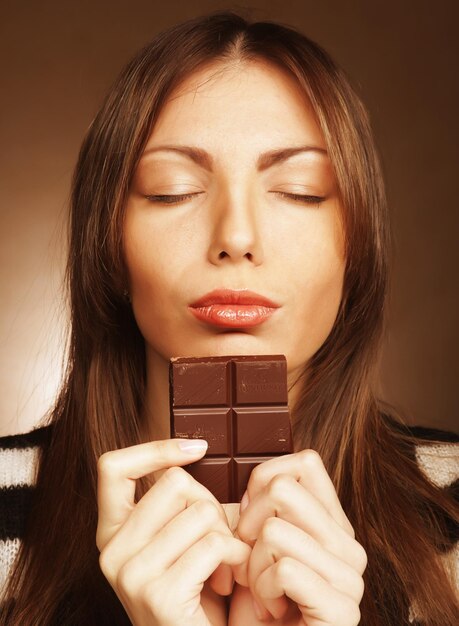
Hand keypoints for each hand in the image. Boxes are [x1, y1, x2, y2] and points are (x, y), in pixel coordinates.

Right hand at [96, 438, 250, 625]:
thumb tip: (195, 447)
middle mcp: (111, 551)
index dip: (155, 449)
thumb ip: (175, 503)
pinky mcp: (159, 595)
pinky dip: (236, 556)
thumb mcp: (176, 541)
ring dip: (227, 534)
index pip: (113, 467)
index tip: (197, 448)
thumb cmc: (197, 594)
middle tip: (219, 537)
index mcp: (112, 532)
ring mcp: (131, 574)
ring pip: (200, 510)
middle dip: (210, 502)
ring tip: (225, 563)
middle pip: (174, 482)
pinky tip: (231, 578)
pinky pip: (214, 544)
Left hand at [233, 449, 366, 624]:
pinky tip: (271, 611)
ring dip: (252, 566)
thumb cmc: (256, 603)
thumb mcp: (256, 545)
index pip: (305, 463)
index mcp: (332, 522)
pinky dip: (262, 592)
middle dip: (248, 525)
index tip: (252, 518)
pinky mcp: (342, 609)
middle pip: (282, 489)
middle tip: (250, 560)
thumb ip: (264, 507)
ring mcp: (351, 578)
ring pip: (275, 531)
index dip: (264, 481)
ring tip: (262, 590)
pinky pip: (285, 570)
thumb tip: (259, 482)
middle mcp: (349, 544)